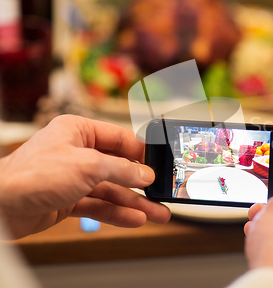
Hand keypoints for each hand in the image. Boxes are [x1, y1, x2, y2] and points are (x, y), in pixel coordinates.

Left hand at [0, 115, 169, 238]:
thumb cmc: (32, 175)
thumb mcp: (88, 166)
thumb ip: (121, 170)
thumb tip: (145, 174)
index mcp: (79, 131)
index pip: (120, 139)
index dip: (142, 153)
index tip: (160, 165)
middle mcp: (77, 152)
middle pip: (118, 167)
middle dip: (141, 183)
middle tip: (162, 192)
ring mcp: (72, 177)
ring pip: (111, 189)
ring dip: (134, 202)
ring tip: (157, 213)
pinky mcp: (68, 199)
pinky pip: (99, 204)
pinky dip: (116, 212)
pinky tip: (134, 219)